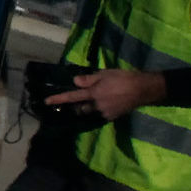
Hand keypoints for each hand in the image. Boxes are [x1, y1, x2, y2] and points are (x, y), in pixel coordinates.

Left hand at [44, 69, 165, 120]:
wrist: (143, 89)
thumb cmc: (124, 78)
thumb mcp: (105, 74)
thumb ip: (89, 79)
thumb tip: (75, 82)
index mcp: (93, 93)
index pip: (72, 96)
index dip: (58, 99)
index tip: (46, 101)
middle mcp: (96, 105)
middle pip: (80, 109)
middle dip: (77, 106)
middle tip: (80, 99)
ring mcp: (104, 113)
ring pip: (91, 112)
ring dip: (89, 108)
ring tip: (98, 100)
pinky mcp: (112, 117)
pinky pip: (101, 114)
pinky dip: (100, 110)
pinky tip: (108, 103)